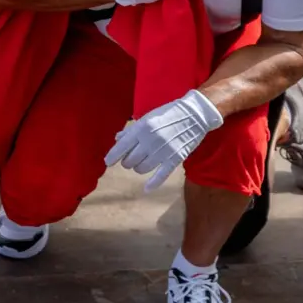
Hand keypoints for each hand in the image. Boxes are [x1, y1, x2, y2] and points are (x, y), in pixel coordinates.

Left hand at [104, 89, 221, 190]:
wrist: (195, 114)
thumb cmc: (168, 114)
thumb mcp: (148, 117)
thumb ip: (132, 130)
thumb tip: (117, 139)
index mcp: (142, 128)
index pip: (121, 147)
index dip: (112, 157)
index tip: (107, 162)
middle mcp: (150, 141)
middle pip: (130, 161)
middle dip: (127, 161)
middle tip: (130, 158)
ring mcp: (163, 151)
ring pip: (142, 169)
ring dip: (138, 168)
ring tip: (141, 162)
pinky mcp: (175, 158)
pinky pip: (161, 175)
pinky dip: (153, 183)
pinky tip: (147, 188)